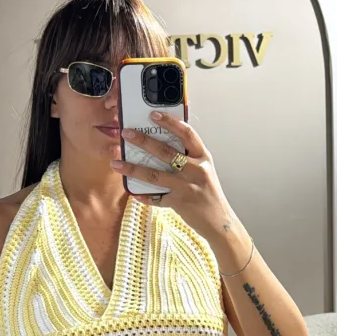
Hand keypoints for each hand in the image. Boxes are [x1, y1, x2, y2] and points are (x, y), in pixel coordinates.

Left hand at [112, 112, 232, 242]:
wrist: (219, 220)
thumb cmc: (209, 193)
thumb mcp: (204, 170)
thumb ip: (188, 157)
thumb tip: (162, 144)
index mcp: (203, 158)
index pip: (187, 134)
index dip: (170, 122)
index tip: (153, 115)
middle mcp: (196, 170)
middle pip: (166, 152)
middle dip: (143, 141)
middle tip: (126, 133)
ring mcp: (187, 187)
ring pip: (155, 175)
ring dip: (133, 168)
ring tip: (116, 163)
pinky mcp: (179, 203)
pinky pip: (157, 198)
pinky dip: (144, 195)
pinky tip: (132, 191)